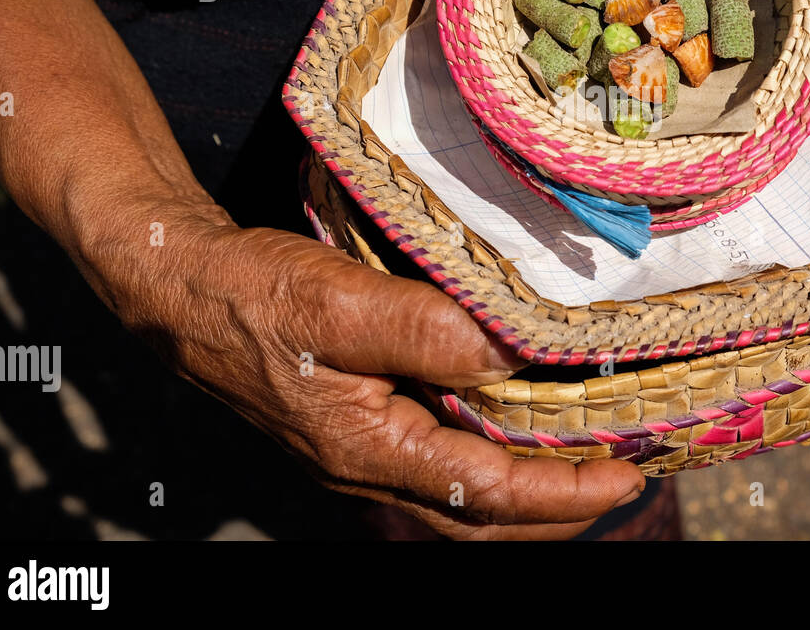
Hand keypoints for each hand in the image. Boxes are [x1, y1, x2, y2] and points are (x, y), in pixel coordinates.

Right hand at [85, 196, 645, 539]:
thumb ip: (426, 331)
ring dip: (530, 488)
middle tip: (623, 476)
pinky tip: (515, 419)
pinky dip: (492, 455)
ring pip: (464, 497)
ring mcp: (364, 450)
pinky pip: (442, 462)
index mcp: (369, 450)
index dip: (566, 494)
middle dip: (559, 508)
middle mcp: (371, 466)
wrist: (183, 289)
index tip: (626, 476)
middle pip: (484, 519)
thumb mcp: (342, 303)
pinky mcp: (360, 424)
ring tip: (585, 455)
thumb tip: (508, 355)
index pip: (490, 496)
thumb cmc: (254, 296)